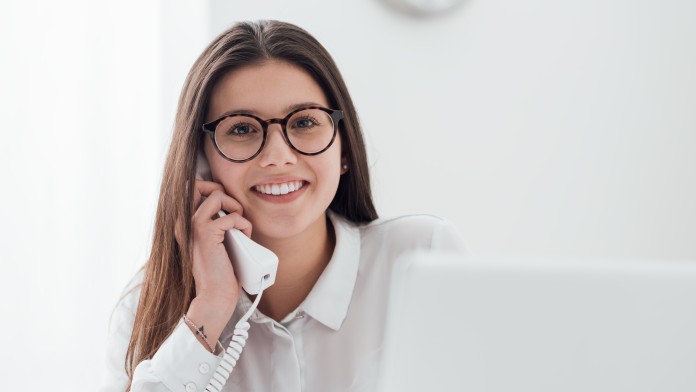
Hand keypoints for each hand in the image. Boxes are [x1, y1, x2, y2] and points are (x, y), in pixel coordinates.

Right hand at [185, 179, 251, 304]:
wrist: (215, 295)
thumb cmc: (218, 271)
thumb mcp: (212, 241)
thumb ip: (212, 222)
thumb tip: (226, 203)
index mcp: (182, 224)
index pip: (190, 189)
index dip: (211, 189)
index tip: (227, 206)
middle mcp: (183, 222)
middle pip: (200, 184)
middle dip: (223, 193)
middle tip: (234, 212)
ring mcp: (193, 226)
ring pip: (217, 195)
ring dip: (236, 208)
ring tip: (240, 226)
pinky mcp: (206, 233)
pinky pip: (232, 216)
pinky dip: (245, 225)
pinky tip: (245, 238)